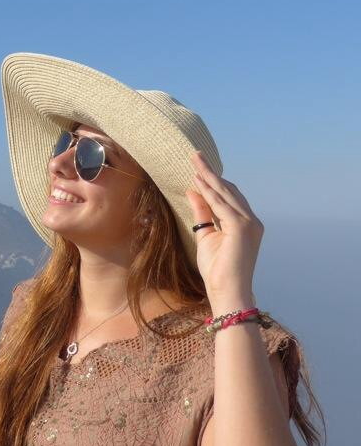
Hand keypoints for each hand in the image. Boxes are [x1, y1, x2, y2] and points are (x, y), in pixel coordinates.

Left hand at [184, 151, 263, 301]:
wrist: (227, 290)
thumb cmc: (217, 268)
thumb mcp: (205, 235)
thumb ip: (202, 212)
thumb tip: (193, 190)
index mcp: (245, 223)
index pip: (229, 196)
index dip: (213, 180)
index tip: (198, 167)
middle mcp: (251, 221)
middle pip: (228, 190)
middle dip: (211, 172)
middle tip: (195, 155)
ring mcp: (249, 224)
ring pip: (226, 194)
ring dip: (210, 176)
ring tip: (195, 161)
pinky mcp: (241, 228)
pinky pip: (222, 205)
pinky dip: (210, 192)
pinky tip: (199, 180)